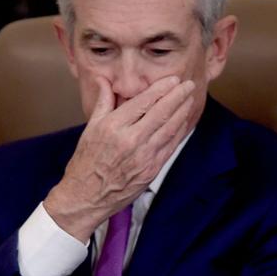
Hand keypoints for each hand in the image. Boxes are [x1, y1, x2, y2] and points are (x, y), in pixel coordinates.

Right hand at [44, 75, 194, 241]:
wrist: (86, 196)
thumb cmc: (86, 162)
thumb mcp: (90, 128)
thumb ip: (103, 102)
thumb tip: (104, 79)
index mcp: (114, 126)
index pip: (144, 101)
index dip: (162, 89)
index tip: (173, 80)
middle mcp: (131, 139)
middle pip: (161, 112)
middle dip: (178, 96)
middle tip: (188, 84)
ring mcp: (144, 156)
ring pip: (170, 128)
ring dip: (183, 111)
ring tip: (190, 99)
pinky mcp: (151, 170)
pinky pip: (170, 146)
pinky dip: (179, 131)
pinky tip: (183, 121)